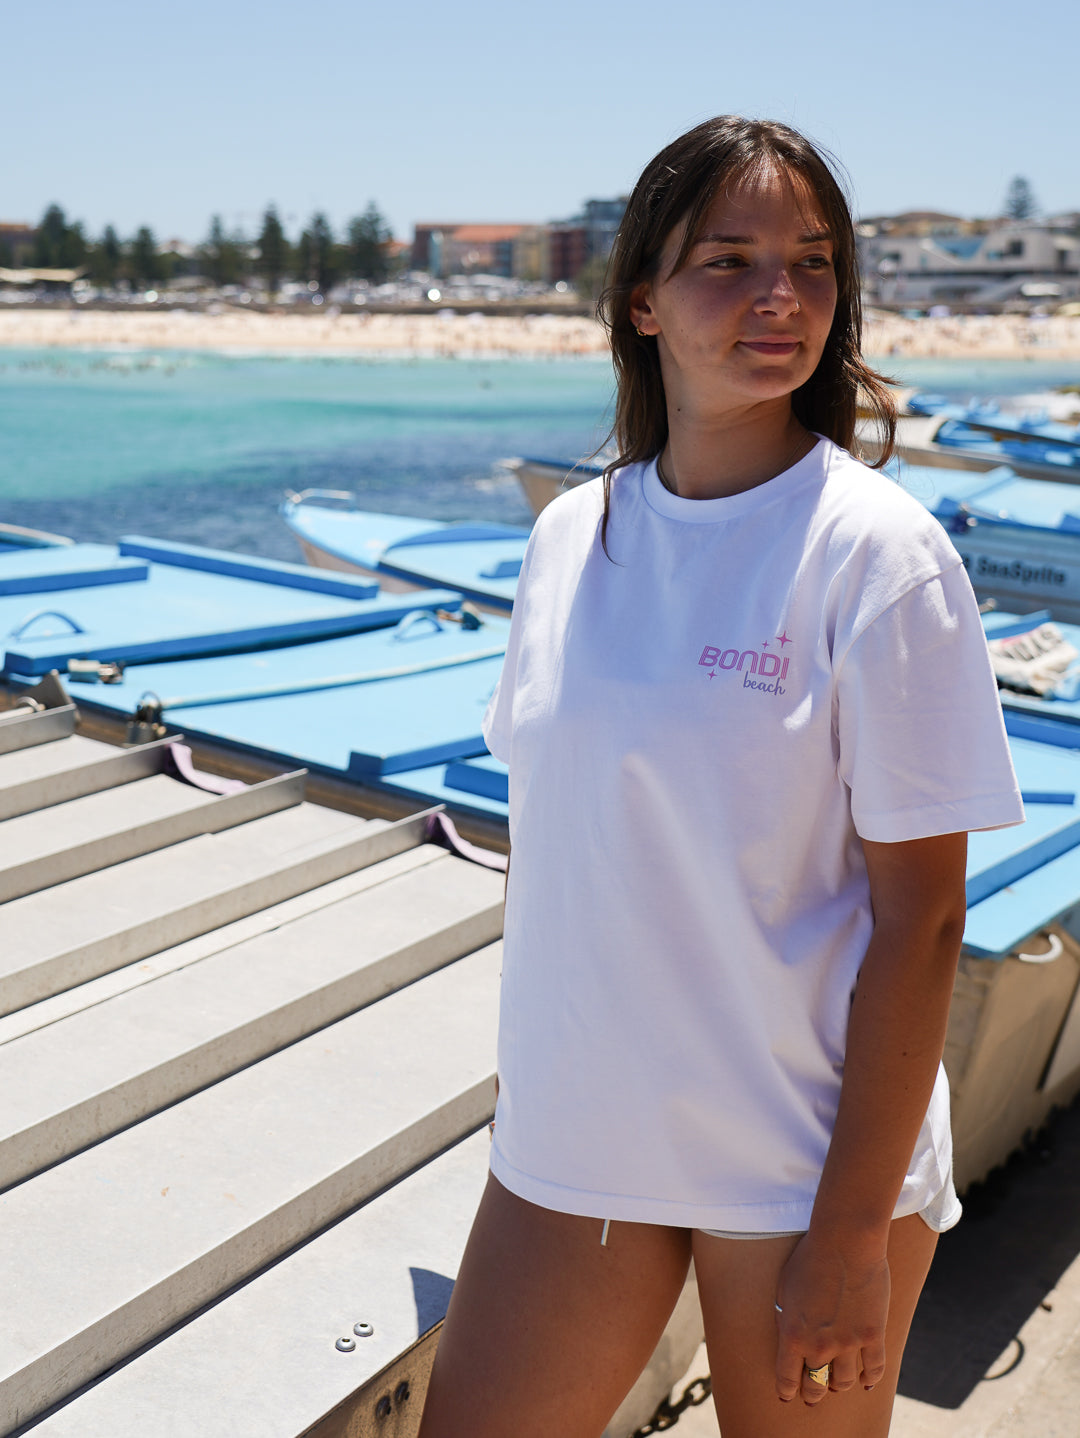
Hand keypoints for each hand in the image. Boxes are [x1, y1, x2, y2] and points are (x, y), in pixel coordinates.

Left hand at [773, 1231, 889, 1405]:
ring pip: (844, 1382)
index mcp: (793, 1335)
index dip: (787, 1391)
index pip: (787, 1378)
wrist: (845, 1243)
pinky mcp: (873, 1336)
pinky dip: (870, 1379)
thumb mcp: (785, 1287)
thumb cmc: (809, 1258)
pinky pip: (874, 1369)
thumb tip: (788, 1336)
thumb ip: (785, 1317)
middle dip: (812, 1394)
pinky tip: (867, 1382)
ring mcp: (848, 1343)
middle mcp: (820, 1346)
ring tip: (836, 1385)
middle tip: (811, 1397)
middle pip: (815, 1385)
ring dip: (838, 1386)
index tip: (787, 1395)